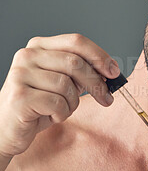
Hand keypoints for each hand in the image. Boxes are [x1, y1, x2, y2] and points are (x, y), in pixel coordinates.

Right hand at [0, 33, 119, 157]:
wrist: (7, 129)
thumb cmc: (38, 105)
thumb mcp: (62, 82)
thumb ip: (80, 72)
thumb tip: (110, 71)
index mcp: (39, 46)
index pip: (76, 41)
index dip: (99, 56)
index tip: (114, 72)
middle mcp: (27, 55)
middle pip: (75, 63)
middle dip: (96, 83)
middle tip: (106, 98)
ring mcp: (20, 75)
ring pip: (67, 86)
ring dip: (73, 103)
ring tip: (62, 109)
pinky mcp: (20, 97)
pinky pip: (58, 104)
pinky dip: (62, 114)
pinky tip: (50, 116)